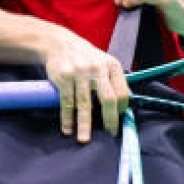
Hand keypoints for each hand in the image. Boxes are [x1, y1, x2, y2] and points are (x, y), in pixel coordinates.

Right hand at [40, 24, 129, 142]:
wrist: (60, 44)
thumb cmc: (86, 58)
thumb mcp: (104, 63)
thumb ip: (113, 81)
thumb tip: (121, 108)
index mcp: (112, 66)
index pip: (123, 92)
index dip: (121, 110)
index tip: (117, 121)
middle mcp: (97, 68)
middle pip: (108, 99)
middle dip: (109, 119)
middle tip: (109, 133)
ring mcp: (80, 73)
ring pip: (84, 104)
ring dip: (84, 124)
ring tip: (84, 139)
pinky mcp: (64, 77)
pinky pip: (67, 102)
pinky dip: (67, 118)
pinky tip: (68, 128)